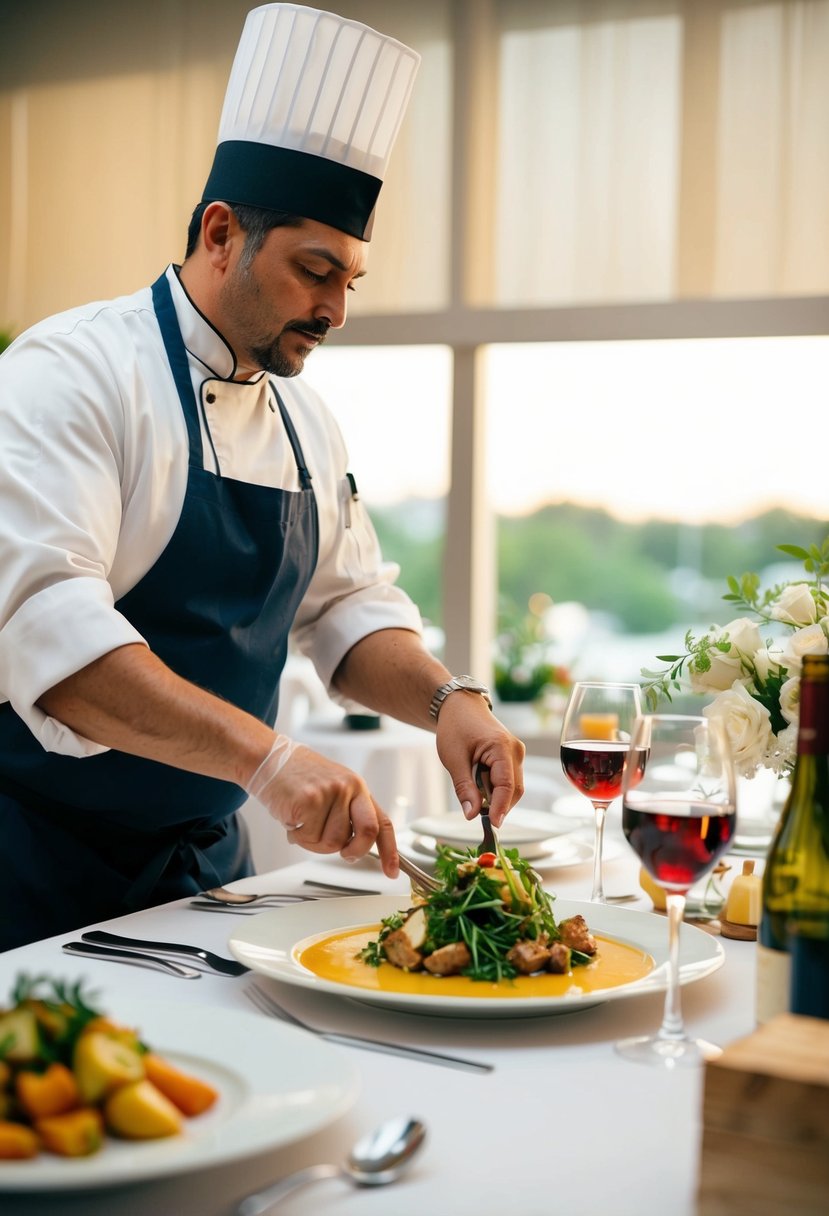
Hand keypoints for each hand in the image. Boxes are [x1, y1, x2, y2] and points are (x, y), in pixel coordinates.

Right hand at [245, 738, 398, 876]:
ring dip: (314, 841)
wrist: (270, 758)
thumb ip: (346, 815)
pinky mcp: (309, 800)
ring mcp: (330, 793)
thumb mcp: (333, 788)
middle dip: (354, 851)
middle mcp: (348, 788)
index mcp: (358, 787)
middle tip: (342, 853)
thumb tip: (353, 850)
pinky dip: (297, 835)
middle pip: (365, 834)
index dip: (390, 851)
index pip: (381, 822)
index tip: (391, 872)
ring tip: (303, 821)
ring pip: (332, 842)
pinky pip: (308, 837)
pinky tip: (292, 817)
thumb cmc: (299, 777)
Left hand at [434, 699, 525, 827]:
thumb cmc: (455, 727)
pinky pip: (509, 779)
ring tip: (474, 793)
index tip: (493, 824)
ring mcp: (516, 753)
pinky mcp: (512, 757)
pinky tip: (480, 785)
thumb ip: (464, 787)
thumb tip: (472, 814)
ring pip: (513, 787)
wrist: (460, 706)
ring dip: (496, 797)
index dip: (501, 808)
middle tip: (477, 813)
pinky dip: (496, 788)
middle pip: (514, 789)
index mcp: (502, 747)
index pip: (507, 785)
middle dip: (498, 805)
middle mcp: (515, 750)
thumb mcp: (453, 759)